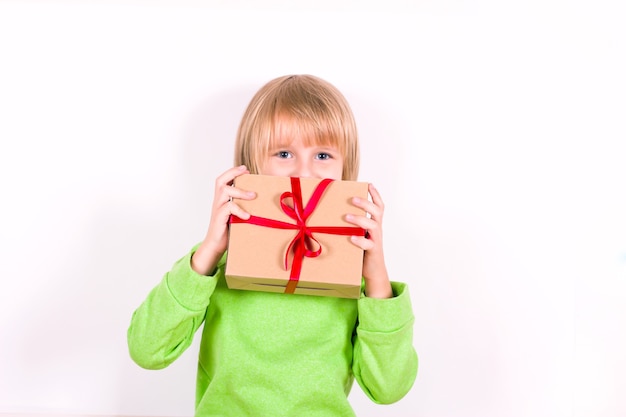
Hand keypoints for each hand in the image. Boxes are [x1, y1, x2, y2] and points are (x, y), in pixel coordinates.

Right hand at [191, 165, 255, 274]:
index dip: (232, 172)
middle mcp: (218, 201)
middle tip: (246, 172)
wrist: (217, 246)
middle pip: (220, 181)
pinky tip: (247, 216)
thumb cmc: (229, 230)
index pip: (223, 180)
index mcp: (222, 199)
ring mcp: (218, 209)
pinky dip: (239, 210)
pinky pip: (228, 208)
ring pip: (224, 191)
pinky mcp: (219, 218)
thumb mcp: (238, 216)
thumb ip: (246, 207)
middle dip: (233, 173)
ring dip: (240, 191)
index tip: (245, 169)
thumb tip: (264, 203)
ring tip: (253, 196)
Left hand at [346, 183, 392, 298]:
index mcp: (374, 224)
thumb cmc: (361, 251)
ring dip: (360, 219)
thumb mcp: (357, 235)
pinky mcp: (373, 251)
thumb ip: (350, 226)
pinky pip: (368, 244)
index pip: (379, 206)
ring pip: (373, 225)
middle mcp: (377, 230)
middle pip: (377, 212)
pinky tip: (352, 237)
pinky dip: (360, 240)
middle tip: (353, 199)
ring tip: (347, 216)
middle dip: (366, 203)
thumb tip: (332, 215)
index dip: (376, 195)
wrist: (373, 271)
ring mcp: (376, 240)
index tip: (369, 184)